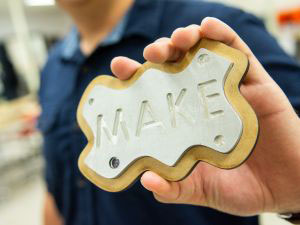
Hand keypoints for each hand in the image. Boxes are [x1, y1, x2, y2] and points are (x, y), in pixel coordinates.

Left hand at [110, 17, 299, 215]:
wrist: (286, 187)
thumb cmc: (242, 187)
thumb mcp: (202, 189)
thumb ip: (175, 188)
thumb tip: (147, 180)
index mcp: (184, 119)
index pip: (154, 91)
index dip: (136, 76)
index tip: (120, 67)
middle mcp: (201, 99)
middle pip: (175, 65)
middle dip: (160, 51)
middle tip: (153, 52)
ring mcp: (226, 89)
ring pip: (202, 52)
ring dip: (186, 38)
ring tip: (178, 39)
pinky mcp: (254, 83)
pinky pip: (238, 51)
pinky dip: (222, 35)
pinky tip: (208, 27)